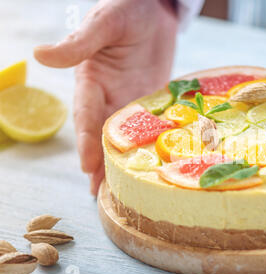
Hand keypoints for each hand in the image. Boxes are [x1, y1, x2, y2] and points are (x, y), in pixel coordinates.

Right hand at [34, 0, 177, 194]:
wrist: (156, 8)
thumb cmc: (127, 9)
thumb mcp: (104, 24)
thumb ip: (79, 44)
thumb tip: (40, 55)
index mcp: (91, 82)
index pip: (86, 116)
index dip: (86, 142)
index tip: (88, 166)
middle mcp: (108, 97)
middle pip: (102, 136)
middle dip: (101, 164)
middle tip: (103, 194)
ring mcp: (131, 102)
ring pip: (125, 138)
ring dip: (123, 163)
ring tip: (125, 190)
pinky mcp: (152, 102)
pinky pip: (151, 128)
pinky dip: (149, 147)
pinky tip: (153, 165)